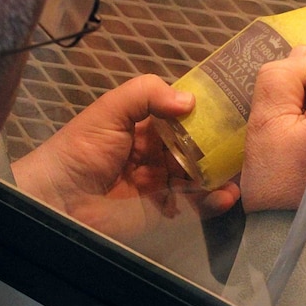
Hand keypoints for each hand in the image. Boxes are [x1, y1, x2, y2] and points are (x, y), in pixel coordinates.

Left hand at [11, 74, 238, 240]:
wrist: (58, 199)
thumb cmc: (81, 149)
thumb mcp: (110, 109)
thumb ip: (147, 94)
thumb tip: (191, 101)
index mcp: (145, 126)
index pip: (183, 116)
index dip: (206, 112)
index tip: (234, 106)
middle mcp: (157, 154)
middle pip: (197, 147)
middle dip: (220, 145)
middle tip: (247, 140)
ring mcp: (162, 184)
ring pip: (200, 176)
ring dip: (221, 174)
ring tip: (242, 169)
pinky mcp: (163, 212)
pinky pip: (194, 206)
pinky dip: (214, 201)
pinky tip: (228, 194)